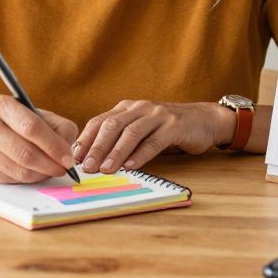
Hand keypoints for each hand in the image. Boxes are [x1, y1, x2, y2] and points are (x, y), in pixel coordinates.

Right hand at [0, 95, 78, 183]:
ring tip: (51, 170)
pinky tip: (35, 172)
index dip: (54, 145)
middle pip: (25, 153)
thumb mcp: (38, 114)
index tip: (68, 158)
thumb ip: (60, 127)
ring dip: (41, 174)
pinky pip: (11, 179)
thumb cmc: (14, 122)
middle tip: (63, 169)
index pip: (31, 127)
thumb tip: (68, 152)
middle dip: (50, 165)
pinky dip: (28, 179)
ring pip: (19, 171)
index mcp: (2, 105)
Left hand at [74, 100, 231, 173]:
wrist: (204, 120)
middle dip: (96, 147)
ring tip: (105, 169)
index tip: (73, 157)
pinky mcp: (174, 126)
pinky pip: (154, 141)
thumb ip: (120, 139)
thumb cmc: (167, 129)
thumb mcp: (141, 129)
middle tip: (86, 166)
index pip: (99, 121)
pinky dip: (141, 154)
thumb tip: (93, 160)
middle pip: (112, 126)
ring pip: (131, 133)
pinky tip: (131, 166)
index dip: (85, 139)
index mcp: (127, 108)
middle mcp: (140, 108)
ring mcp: (158, 115)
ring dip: (116, 152)